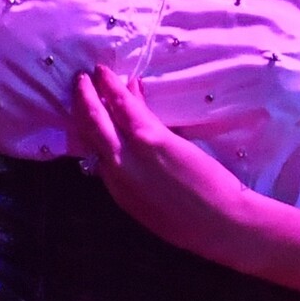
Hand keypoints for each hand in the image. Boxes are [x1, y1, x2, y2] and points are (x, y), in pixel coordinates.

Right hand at [73, 65, 254, 262]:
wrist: (220, 225)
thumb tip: (133, 156)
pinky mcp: (151, 141)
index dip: (91, 128)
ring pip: (101, 118)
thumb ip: (140, 180)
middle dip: (82, 105)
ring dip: (94, 93)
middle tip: (80, 83)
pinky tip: (115, 78)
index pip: (96, 154)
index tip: (90, 112)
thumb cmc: (195, 221)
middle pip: (90, 133)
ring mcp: (131, 156)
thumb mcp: (157, 206)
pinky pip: (127, 110)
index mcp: (119, 191)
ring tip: (93, 75)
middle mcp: (116, 173)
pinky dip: (116, 90)